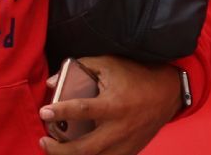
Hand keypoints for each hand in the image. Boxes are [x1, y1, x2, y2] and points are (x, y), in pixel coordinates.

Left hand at [38, 56, 181, 153]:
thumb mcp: (108, 64)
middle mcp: (120, 128)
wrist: (168, 92)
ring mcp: (126, 143)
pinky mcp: (131, 151)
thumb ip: (79, 68)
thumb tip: (52, 82)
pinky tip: (76, 154)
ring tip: (55, 150)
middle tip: (43, 141)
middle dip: (60, 150)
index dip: (61, 111)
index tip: (44, 112)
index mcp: (114, 104)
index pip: (82, 110)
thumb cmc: (135, 75)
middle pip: (86, 149)